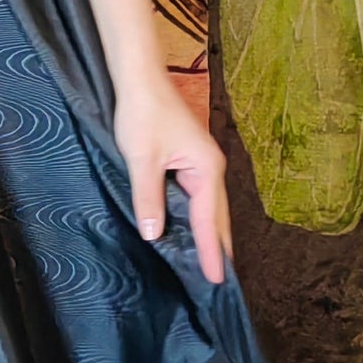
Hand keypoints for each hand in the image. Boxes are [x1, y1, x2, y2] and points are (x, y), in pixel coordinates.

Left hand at [111, 73, 232, 284]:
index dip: (212, 252)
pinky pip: (198, 198)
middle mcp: (211, 169)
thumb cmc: (143, 114)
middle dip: (220, 248)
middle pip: (217, 217)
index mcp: (205, 169)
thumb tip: (155, 234)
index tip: (217, 280)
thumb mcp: (141, 159)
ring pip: (209, 208)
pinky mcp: (190, 161)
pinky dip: (198, 219)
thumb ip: (148, 198)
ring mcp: (202, 165)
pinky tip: (194, 232)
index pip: (209, 221)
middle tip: (221, 282)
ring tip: (213, 265)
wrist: (141, 81)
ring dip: (211, 235)